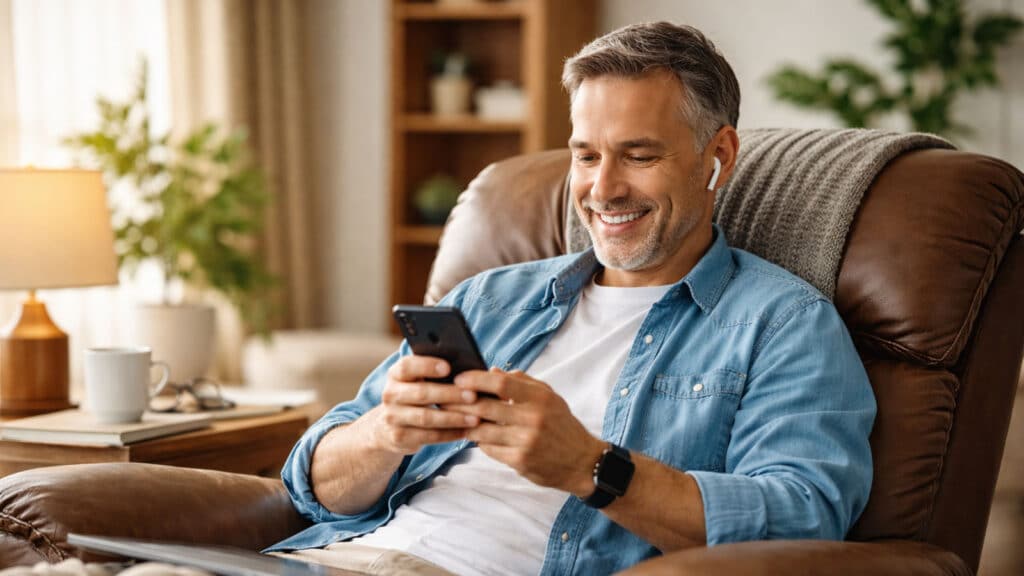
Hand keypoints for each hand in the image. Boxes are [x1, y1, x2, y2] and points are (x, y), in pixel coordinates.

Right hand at [370, 355, 481, 454]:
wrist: (388, 427)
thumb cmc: (414, 395)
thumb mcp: (417, 381)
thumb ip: (434, 373)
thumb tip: (466, 369)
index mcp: (395, 375)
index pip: (407, 366)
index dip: (427, 366)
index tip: (448, 367)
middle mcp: (390, 394)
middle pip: (421, 393)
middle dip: (449, 394)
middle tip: (473, 395)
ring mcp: (392, 417)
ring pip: (425, 417)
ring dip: (453, 418)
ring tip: (474, 418)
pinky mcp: (398, 437)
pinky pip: (428, 436)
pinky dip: (449, 434)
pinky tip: (465, 431)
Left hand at [446, 368, 605, 496]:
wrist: (582, 462)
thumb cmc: (562, 425)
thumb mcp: (549, 397)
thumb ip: (522, 382)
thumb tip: (492, 371)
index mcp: (540, 398)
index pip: (501, 383)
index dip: (476, 379)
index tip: (459, 379)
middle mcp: (533, 418)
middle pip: (485, 407)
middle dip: (460, 403)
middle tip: (444, 399)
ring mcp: (526, 442)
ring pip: (482, 431)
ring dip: (465, 424)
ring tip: (454, 418)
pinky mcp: (520, 461)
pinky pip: (489, 449)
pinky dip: (479, 442)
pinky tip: (475, 436)